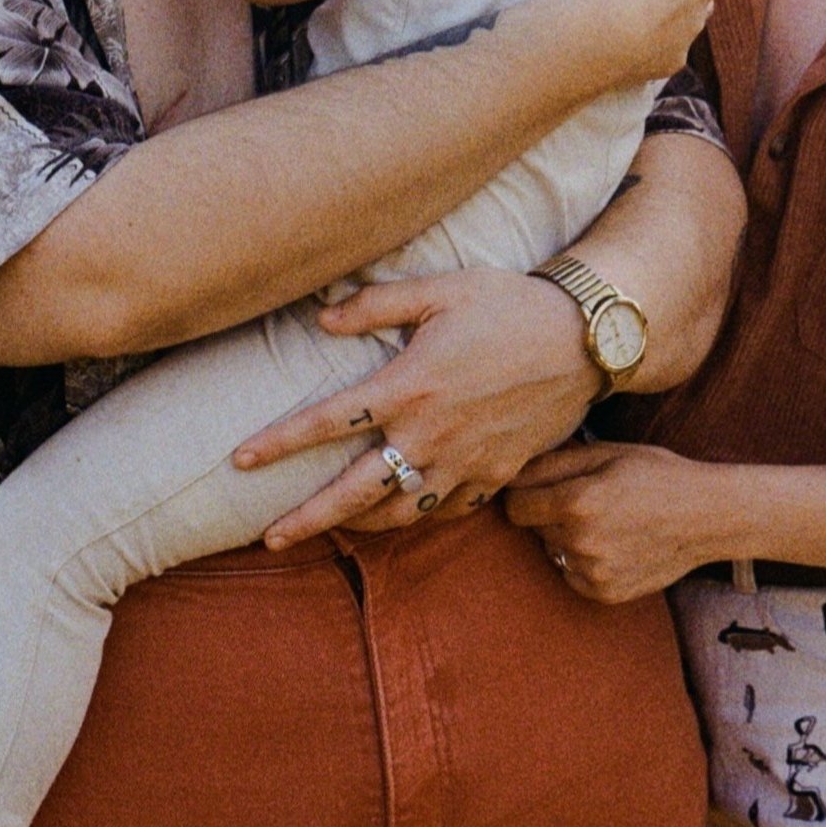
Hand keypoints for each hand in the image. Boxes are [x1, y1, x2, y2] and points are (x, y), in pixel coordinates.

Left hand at [235, 269, 600, 548]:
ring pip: (400, 513)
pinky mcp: (496, 475)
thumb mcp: (440, 290)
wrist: (586, 339)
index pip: (327, 422)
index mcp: (408, 386)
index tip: (239, 461)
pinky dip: (419, 517)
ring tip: (331, 528)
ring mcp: (466, 461)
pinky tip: (402, 513)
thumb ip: (374, 304)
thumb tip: (320, 319)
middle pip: (355, 491)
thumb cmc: (509, 304)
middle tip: (270, 537)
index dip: (279, 443)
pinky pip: (449, 511)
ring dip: (359, 525)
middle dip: (307, 519)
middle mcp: (431, 434)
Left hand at [505, 438, 731, 603]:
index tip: (542, 486)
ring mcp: (594, 572)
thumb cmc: (656, 475)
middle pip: (533, 529)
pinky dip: (583, 560)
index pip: (514, 506)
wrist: (706, 517)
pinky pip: (571, 574)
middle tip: (589, 499)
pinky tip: (614, 544)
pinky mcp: (605, 594)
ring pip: (552, 551)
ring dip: (567, 537)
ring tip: (607, 521)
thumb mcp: (605, 453)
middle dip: (549, 513)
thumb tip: (508, 474)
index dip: (525, 493)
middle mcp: (581, 542)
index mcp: (577, 502)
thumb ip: (551, 463)